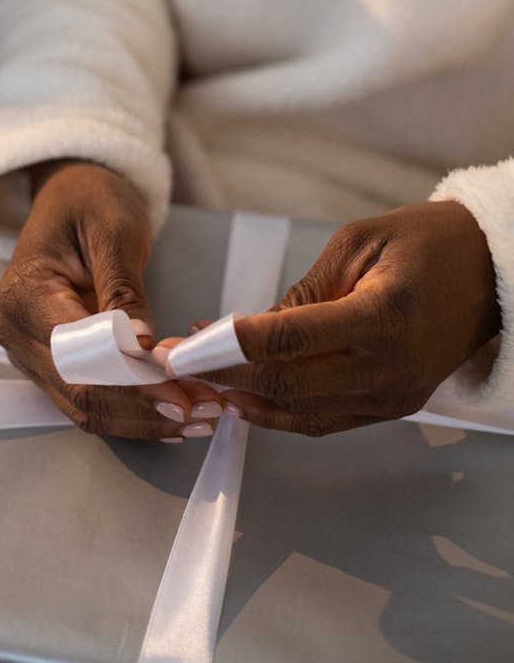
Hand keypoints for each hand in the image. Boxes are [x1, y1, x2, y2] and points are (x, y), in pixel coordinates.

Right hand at [0, 160, 222, 438]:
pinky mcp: (52, 362)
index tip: (179, 392)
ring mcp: (30, 352)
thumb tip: (141, 342)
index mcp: (26, 296)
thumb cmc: (89, 200)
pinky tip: (176, 410)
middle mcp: (17, 333)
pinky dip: (133, 408)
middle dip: (145, 409)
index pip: (77, 357)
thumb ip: (124, 288)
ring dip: (144, 417)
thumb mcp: (114, 230)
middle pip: (80, 393)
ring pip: (86, 406)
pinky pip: (90, 396)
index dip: (128, 383)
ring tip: (202, 414)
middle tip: (205, 411)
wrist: (71, 193)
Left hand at [177, 202, 499, 435]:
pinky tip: (245, 399)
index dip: (230, 345)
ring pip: (302, 412)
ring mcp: (395, 396)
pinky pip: (326, 420)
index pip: (289, 342)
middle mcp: (391, 368)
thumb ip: (303, 292)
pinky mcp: (394, 407)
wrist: (491, 270)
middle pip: (288, 384)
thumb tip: (251, 330)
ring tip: (200, 381)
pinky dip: (281, 413)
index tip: (187, 342)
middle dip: (224, 374)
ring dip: (246, 398)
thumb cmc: (427, 243)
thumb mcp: (357, 243)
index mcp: (384, 316)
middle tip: (179, 361)